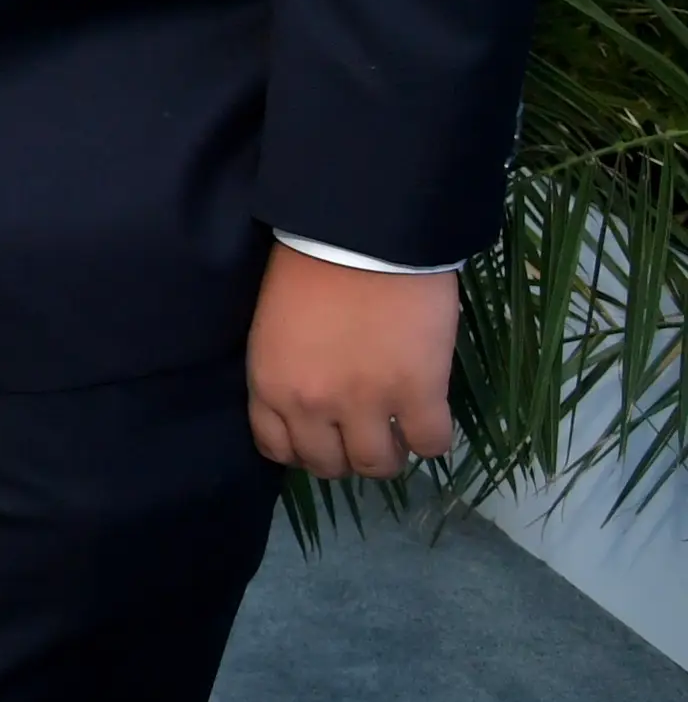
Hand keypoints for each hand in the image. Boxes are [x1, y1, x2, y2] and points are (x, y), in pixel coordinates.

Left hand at [248, 248, 455, 478]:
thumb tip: (311, 406)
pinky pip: (431, 445)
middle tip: (364, 431)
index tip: (322, 437)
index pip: (277, 448)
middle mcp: (311, 405)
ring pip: (378, 466)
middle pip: (329, 465)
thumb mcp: (274, 327)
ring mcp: (366, 404)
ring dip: (389, 451)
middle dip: (346, 454)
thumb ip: (286, 372)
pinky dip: (432, 437)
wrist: (361, 235)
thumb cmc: (310, 266)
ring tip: (397, 426)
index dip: (303, 449)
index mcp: (269, 384)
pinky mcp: (418, 394)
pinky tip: (429, 415)